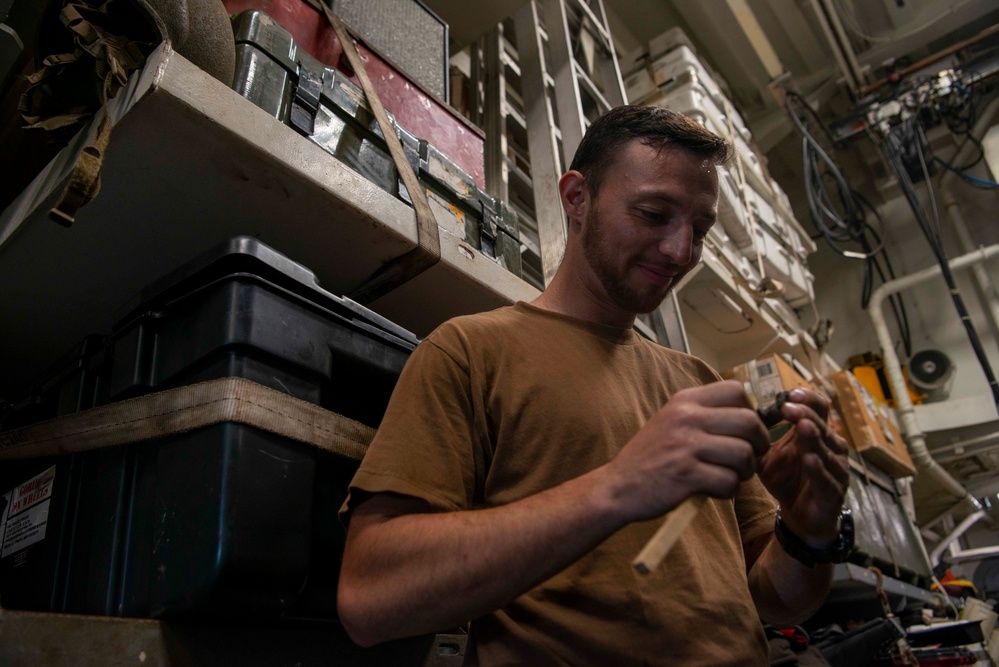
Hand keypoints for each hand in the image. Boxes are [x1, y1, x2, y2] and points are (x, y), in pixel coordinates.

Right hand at [605, 380, 770, 522]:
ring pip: (743, 454)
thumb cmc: (651, 456)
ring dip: (746, 470)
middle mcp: (686, 418)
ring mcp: (686, 446)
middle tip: (751, 456)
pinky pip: (729, 481)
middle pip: (748, 422)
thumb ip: (704, 413)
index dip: (750, 411)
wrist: (618, 486)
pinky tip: (715, 490)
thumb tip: (750, 416)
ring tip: (733, 475)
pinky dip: (729, 490)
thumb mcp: (671, 420)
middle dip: (759, 443)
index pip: (736, 390)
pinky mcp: (686, 475)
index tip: (744, 430)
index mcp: (684, 401)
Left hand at [757, 388, 849, 545]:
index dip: (808, 399)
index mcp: (817, 434)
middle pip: (822, 425)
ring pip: (827, 450)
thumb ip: (757, 436)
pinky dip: (818, 469)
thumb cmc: (786, 479)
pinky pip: (826, 479)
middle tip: (788, 406)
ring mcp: (836, 470)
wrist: (799, 515)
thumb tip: (737, 414)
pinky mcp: (833, 493)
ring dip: (814, 437)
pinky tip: (809, 459)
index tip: (789, 393)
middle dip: (805, 414)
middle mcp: (832, 448)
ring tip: (803, 425)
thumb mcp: (767, 455)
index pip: (819, 409)